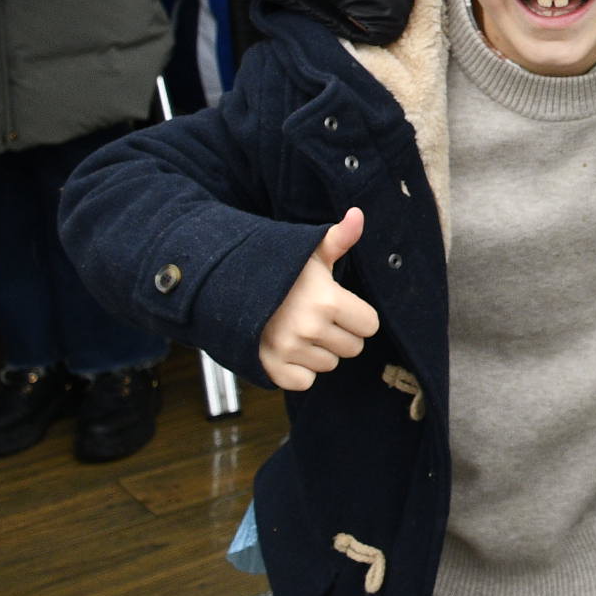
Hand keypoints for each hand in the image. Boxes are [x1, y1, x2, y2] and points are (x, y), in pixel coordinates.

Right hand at [257, 208, 380, 390]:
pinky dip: (299, 371)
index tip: (339, 305)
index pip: (370, 325)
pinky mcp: (271, 368)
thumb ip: (339, 238)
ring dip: (319, 351)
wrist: (226, 288)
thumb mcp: (309, 252)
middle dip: (340, 334)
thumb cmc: (276, 269)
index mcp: (328, 300)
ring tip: (298, 329)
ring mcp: (289, 350)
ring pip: (329, 365)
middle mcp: (310, 328)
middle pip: (352, 347)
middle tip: (316, 317)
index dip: (358, 315)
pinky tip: (288, 349)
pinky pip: (304, 382)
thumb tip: (358, 214)